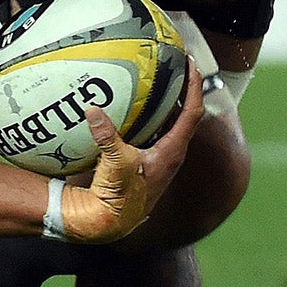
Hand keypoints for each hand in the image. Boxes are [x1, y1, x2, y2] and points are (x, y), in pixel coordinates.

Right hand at [58, 61, 203, 243]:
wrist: (110, 222)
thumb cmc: (119, 195)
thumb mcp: (114, 162)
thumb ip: (105, 134)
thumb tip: (92, 109)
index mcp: (172, 151)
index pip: (192, 112)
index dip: (195, 86)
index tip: (193, 64)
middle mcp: (171, 154)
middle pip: (186, 115)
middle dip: (185, 90)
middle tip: (178, 66)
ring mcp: (160, 159)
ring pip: (172, 124)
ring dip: (170, 103)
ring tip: (161, 80)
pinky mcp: (147, 162)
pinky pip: (156, 132)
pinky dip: (152, 116)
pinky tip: (137, 107)